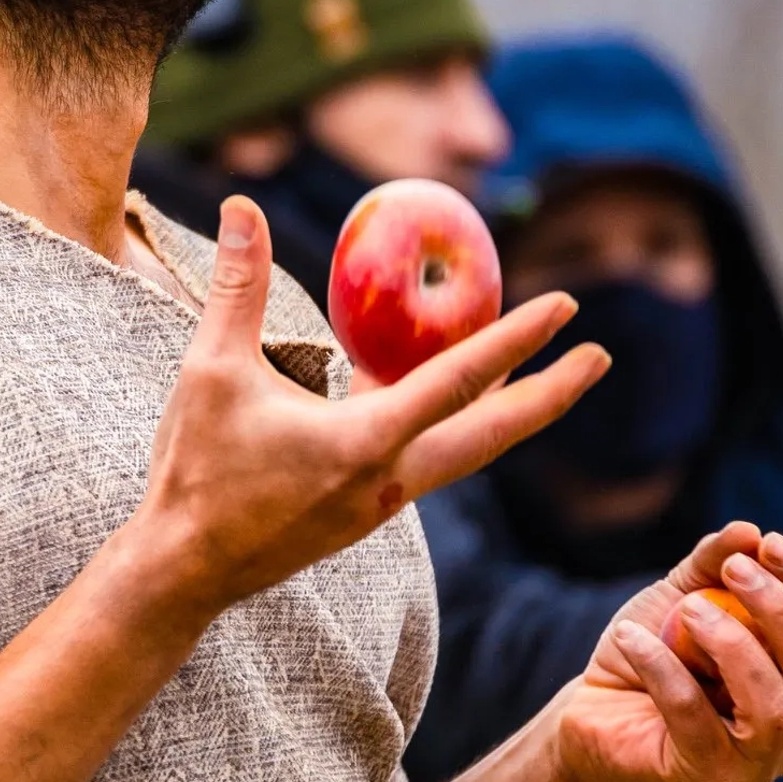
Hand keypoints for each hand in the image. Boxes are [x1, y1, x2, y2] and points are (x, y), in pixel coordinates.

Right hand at [143, 196, 610, 614]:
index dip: (515, 338)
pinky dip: (456, 420)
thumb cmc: (195, 470)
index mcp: (364, 443)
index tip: (565, 306)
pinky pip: (430, 455)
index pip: (458, 380)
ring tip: (546, 371)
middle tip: (599, 354)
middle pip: (493, 433)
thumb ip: (238, 288)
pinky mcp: (367, 509)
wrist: (183, 572)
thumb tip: (241, 209)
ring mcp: (382, 499)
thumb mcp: (211, 371)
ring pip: (467, 448)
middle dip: (551, 393)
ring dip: (509, 407)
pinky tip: (446, 387)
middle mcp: (389, 477)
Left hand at [553, 525, 782, 781]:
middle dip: (780, 612)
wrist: (592, 708)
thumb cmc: (654, 649)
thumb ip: (716, 562)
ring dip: (731, 644)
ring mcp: (755, 765)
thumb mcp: (684, 593)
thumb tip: (749, 532)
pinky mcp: (704, 777)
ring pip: (773, 709)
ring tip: (686, 609)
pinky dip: (664, 669)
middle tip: (734, 569)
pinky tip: (631, 637)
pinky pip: (695, 720)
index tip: (768, 543)